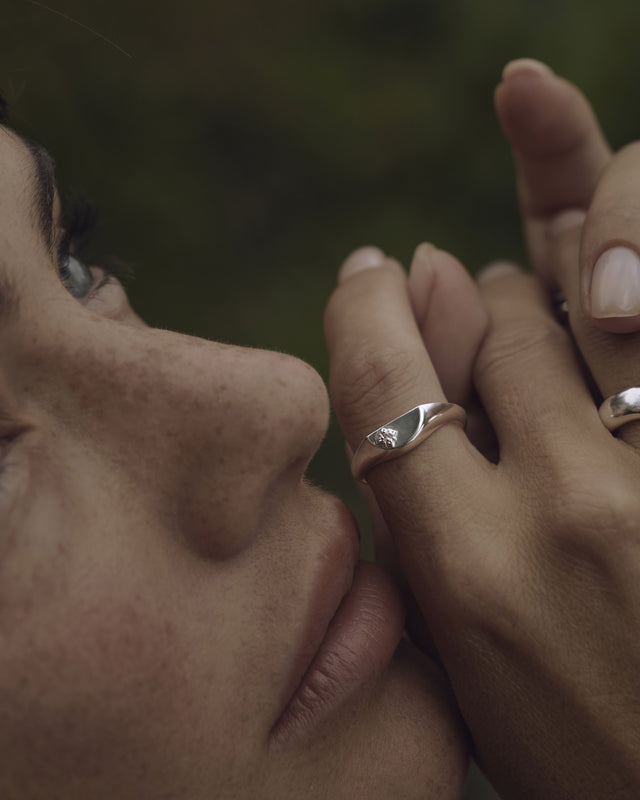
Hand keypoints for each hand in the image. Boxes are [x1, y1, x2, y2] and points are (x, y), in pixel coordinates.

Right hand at [324, 69, 639, 799]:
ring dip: (560, 305)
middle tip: (493, 322)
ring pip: (589, 313)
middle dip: (485, 310)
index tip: (367, 275)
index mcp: (468, 570)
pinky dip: (619, 329)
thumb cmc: (571, 736)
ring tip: (567, 334)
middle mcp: (570, 511)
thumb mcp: (456, 639)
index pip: (382, 383)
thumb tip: (389, 383)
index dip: (363, 309)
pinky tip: (613, 339)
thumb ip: (413, 503)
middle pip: (502, 326)